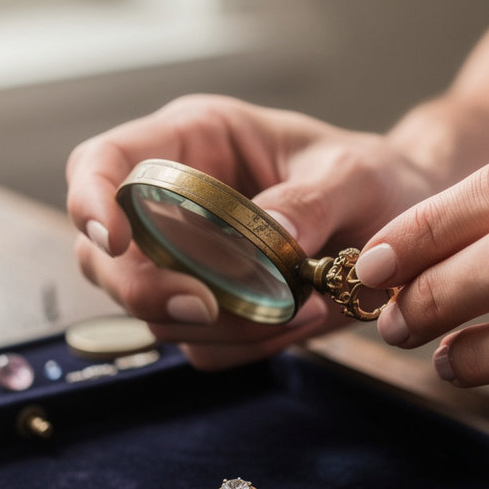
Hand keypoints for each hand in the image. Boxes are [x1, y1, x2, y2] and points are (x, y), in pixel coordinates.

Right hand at [66, 94, 435, 368]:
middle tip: (208, 305)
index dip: (90, 199)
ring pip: (154, 313)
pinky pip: (202, 346)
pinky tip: (301, 320)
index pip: (103, 161)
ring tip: (301, 305)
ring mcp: (188, 263)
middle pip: (108, 257)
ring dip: (218, 325)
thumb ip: (310, 201)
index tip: (110, 239)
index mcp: (193, 143)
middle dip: (149, 289)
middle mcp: (175, 203)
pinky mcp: (213, 309)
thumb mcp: (354, 175)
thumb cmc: (371, 178)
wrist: (398, 223)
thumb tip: (266, 239)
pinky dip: (245, 345)